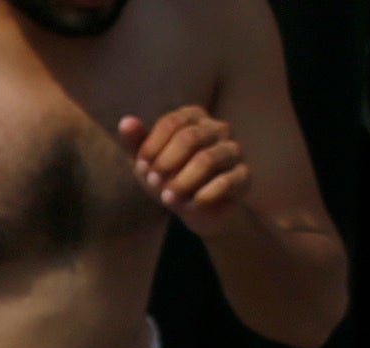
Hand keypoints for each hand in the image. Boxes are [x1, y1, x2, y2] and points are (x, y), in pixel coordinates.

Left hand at [120, 107, 247, 229]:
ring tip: (167, 198)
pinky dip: (203, 196)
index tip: (141, 167)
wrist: (192, 207)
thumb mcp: (146, 162)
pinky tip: (190, 205)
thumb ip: (136, 143)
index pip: (172, 122)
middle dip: (165, 163)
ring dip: (181, 182)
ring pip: (207, 160)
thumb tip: (126, 121)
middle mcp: (217, 128)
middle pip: (190, 138)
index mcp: (193, 118)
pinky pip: (226, 182)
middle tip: (152, 182)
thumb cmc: (167, 176)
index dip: (152, 147)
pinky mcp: (243, 176)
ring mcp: (233, 150)